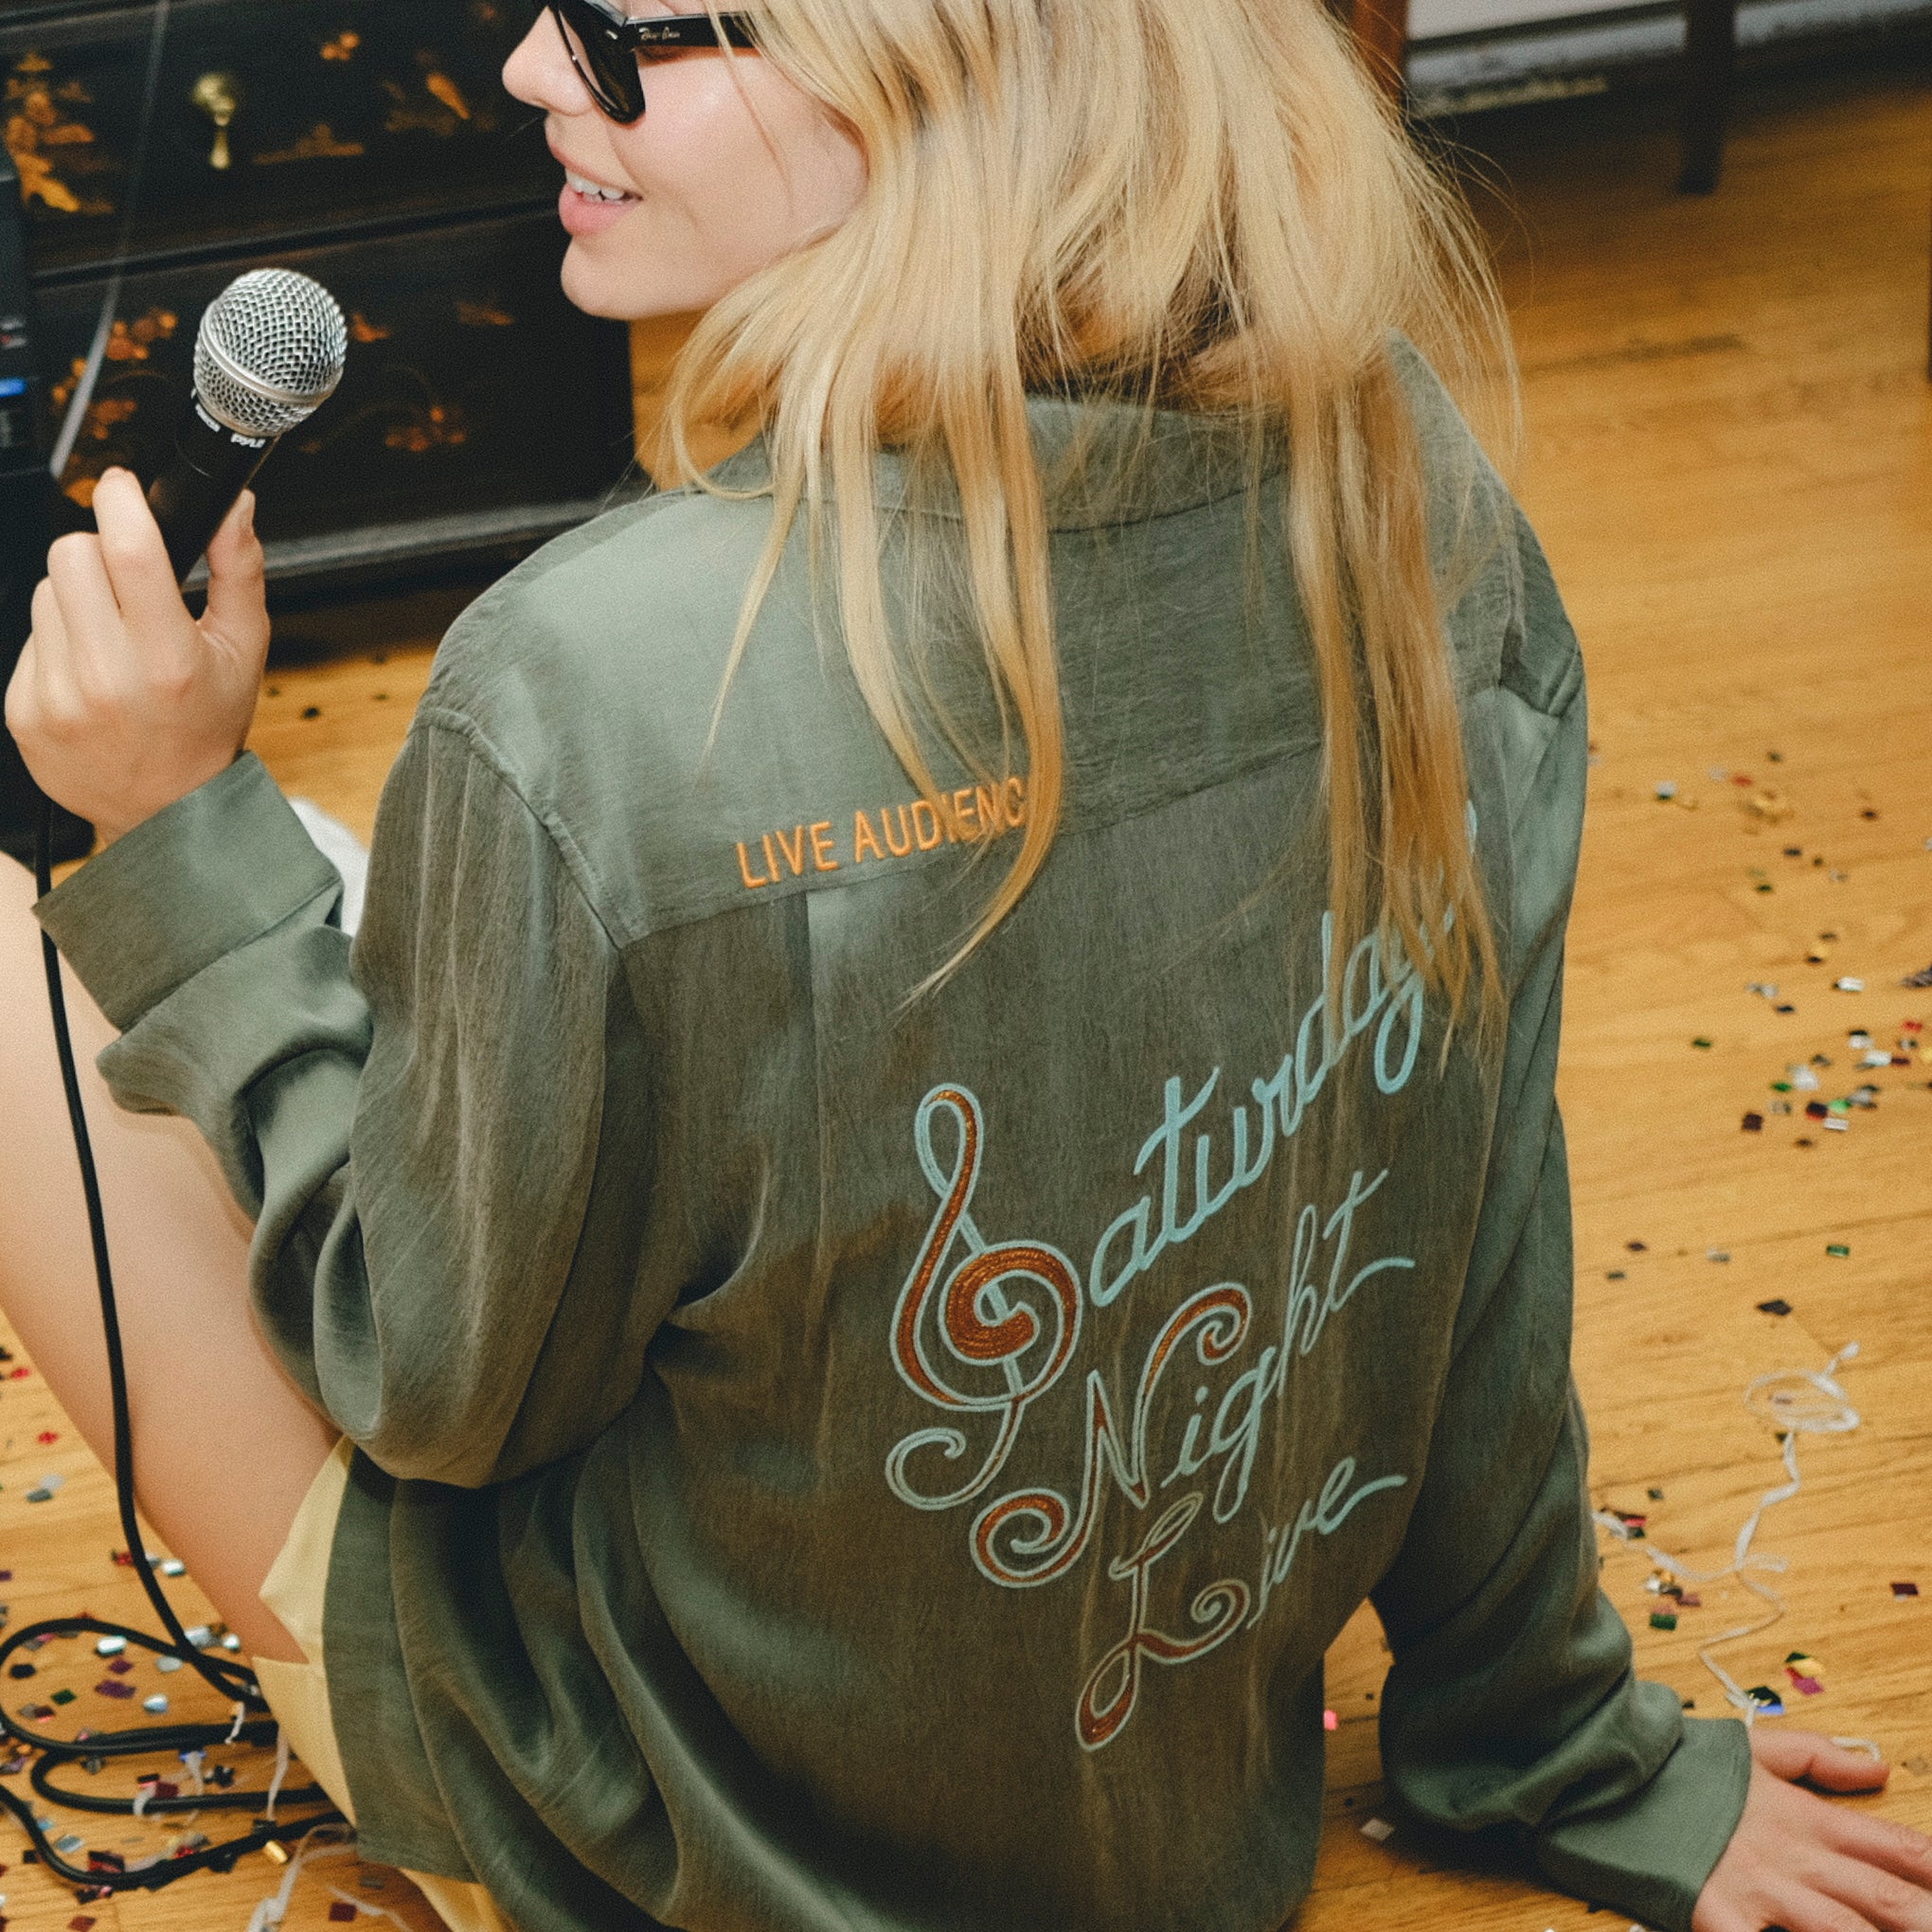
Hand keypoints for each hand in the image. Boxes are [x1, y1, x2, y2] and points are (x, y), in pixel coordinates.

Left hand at [3, 467, 268, 846]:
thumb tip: (232, 506)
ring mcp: (59, 695)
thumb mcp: (243, 650)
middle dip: (99, 555)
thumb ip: (239, 570)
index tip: (121, 488)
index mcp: (168, 659)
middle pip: (72, 554)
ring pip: (45, 591)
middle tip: (126, 587)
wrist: (166, 810)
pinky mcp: (24, 709)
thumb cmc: (206, 727)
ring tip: (111, 641)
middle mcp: (108, 677)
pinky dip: (58, 644)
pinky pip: (28, 638)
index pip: (127, 548)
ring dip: (76, 601)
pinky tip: (88, 674)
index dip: (120, 500)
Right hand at [1693, 1728, 1931, 1930]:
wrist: (1609, 1768)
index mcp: (1807, 1817)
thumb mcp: (1754, 1747)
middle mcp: (1795, 1858)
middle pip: (1887, 1899)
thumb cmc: (1680, 1763)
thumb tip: (1878, 1767)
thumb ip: (1819, 1758)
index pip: (1897, 1847)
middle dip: (1928, 1918)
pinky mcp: (1717, 1916)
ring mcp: (1760, 1891)